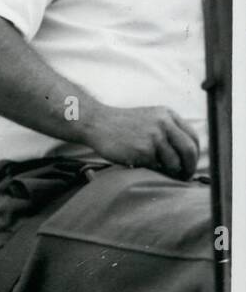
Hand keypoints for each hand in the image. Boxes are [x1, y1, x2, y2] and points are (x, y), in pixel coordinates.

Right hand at [83, 102, 199, 179]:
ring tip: (162, 174)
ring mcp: (154, 136)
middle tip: (185, 177)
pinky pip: (157, 167)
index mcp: (168, 114)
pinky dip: (155, 171)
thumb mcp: (149, 118)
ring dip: (171, 172)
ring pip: (175, 162)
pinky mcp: (144, 150)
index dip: (195, 155)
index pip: (193, 137)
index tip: (190, 165)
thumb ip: (167, 129)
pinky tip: (145, 167)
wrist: (96, 123)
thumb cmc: (121, 125)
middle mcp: (164, 123)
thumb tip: (186, 153)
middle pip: (189, 150)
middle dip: (190, 167)